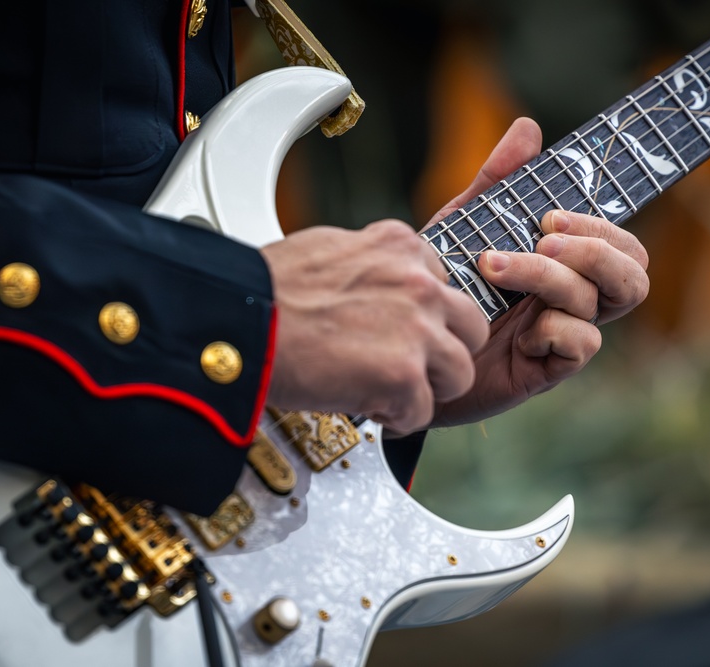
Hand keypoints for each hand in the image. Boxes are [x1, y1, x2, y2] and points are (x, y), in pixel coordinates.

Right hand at [261, 221, 488, 432]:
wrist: (239, 321)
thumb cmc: (265, 291)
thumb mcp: (327, 251)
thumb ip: (367, 265)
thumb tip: (370, 283)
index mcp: (398, 246)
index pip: (442, 282)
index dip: (423, 313)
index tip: (403, 329)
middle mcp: (416, 284)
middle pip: (469, 326)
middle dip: (443, 350)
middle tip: (412, 366)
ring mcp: (415, 329)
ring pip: (459, 372)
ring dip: (428, 389)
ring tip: (391, 393)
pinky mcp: (402, 375)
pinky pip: (422, 411)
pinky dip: (397, 418)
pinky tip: (369, 408)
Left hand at [428, 118, 649, 427]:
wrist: (409, 346)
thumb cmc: (442, 287)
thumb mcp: (464, 228)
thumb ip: (497, 184)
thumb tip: (529, 128)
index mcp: (563, 264)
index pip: (619, 242)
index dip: (600, 226)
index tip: (549, 216)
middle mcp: (572, 299)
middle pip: (633, 273)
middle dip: (594, 250)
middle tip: (541, 239)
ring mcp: (563, 333)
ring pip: (597, 301)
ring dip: (550, 277)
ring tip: (495, 268)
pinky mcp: (549, 367)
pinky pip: (582, 343)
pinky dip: (551, 329)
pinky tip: (513, 331)